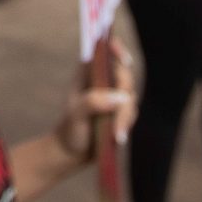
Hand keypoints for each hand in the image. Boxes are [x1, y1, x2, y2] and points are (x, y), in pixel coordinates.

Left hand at [56, 40, 137, 156]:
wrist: (72, 151)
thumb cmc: (70, 128)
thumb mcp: (76, 114)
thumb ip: (93, 102)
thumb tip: (121, 98)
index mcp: (88, 72)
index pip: (104, 52)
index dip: (116, 49)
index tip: (124, 60)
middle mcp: (103, 80)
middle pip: (124, 76)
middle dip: (123, 96)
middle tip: (116, 118)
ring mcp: (114, 96)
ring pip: (130, 97)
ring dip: (124, 117)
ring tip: (116, 136)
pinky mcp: (122, 111)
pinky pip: (131, 113)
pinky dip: (126, 124)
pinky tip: (118, 139)